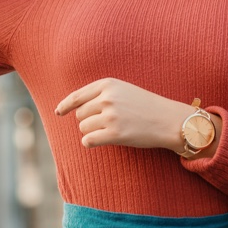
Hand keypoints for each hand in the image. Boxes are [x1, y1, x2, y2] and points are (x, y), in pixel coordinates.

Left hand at [55, 77, 219, 155]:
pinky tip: (103, 141)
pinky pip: (88, 141)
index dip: (65, 105)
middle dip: (89, 121)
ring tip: (112, 131)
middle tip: (109, 123)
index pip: (77, 96)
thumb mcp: (124, 91)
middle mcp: (107, 98)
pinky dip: (92, 143)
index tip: (58, 112)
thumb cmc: (146, 106)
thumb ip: (101, 95)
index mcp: (108, 84)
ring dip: (93, 132)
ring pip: (84, 128)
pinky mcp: (115, 134)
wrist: (169, 120)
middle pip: (80, 114)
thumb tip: (73, 109)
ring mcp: (111, 116)